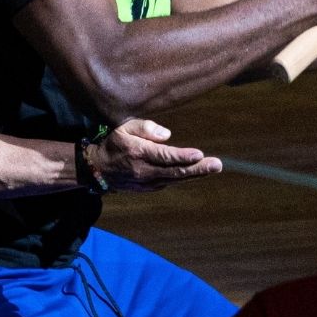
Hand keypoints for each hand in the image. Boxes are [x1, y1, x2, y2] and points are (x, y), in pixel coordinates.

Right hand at [88, 119, 221, 192]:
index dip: (183, 156)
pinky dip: (184, 177)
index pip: (165, 156)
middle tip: (216, 164)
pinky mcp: (150, 188)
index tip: (199, 154)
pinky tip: (198, 171)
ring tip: (214, 167)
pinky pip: (170, 182)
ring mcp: (148, 182)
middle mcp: (145, 170)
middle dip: (198, 168)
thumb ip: (145, 128)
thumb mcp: (124, 128)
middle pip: (175, 171)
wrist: (100, 170)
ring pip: (176, 179)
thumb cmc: (115, 144)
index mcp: (139, 153)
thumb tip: (167, 134)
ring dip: (196, 174)